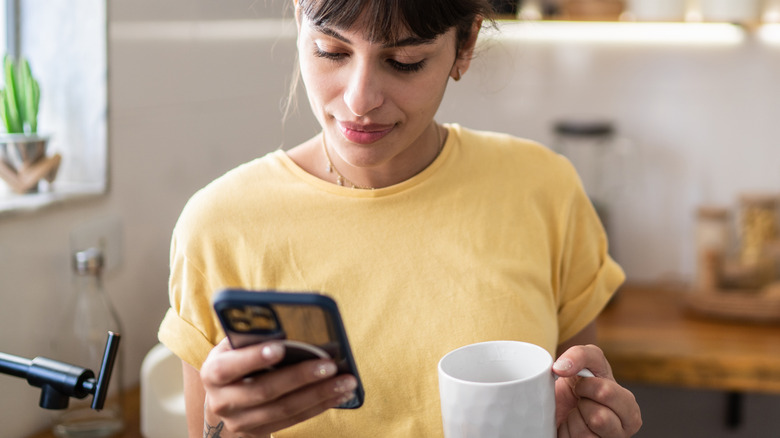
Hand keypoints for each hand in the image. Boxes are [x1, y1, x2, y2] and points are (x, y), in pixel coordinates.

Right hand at [199, 338, 357, 436]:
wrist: (224, 399)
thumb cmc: (236, 360)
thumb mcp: (234, 346)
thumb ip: (252, 336)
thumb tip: (285, 322)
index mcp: (213, 373)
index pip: (230, 367)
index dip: (253, 358)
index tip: (280, 347)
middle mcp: (223, 401)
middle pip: (265, 390)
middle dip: (300, 377)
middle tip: (330, 365)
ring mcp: (241, 421)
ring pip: (285, 409)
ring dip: (319, 394)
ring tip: (345, 381)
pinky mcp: (259, 432)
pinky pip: (294, 420)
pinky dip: (320, 405)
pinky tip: (339, 394)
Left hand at [553, 344, 641, 436]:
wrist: (560, 403)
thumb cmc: (579, 383)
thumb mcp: (586, 361)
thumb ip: (579, 355)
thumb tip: (561, 367)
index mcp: (629, 409)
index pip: (605, 392)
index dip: (586, 385)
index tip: (582, 385)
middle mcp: (623, 432)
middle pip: (598, 418)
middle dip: (582, 403)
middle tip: (580, 400)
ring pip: (584, 434)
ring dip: (573, 419)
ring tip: (577, 414)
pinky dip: (567, 432)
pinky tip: (572, 428)